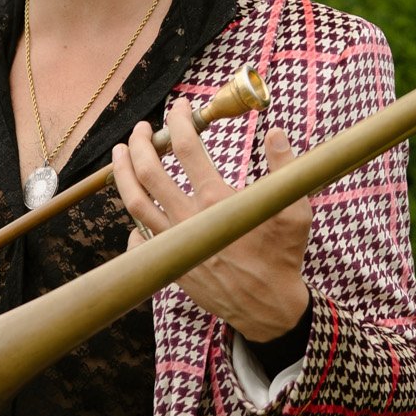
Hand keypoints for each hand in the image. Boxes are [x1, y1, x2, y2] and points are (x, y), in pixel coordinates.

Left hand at [112, 99, 312, 340]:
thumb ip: (285, 169)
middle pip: (149, 171)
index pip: (187, 147)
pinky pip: (140, 239)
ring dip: (123, 173)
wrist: (268, 309)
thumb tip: (276, 133)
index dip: (179, 120)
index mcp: (217, 200)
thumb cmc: (283, 257)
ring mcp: (175, 243)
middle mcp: (189, 220)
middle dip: (141, 142)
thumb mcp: (295, 210)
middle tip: (141, 128)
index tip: (179, 107)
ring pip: (135, 202)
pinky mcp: (171, 263)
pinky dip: (134, 220)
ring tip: (120, 153)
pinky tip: (136, 208)